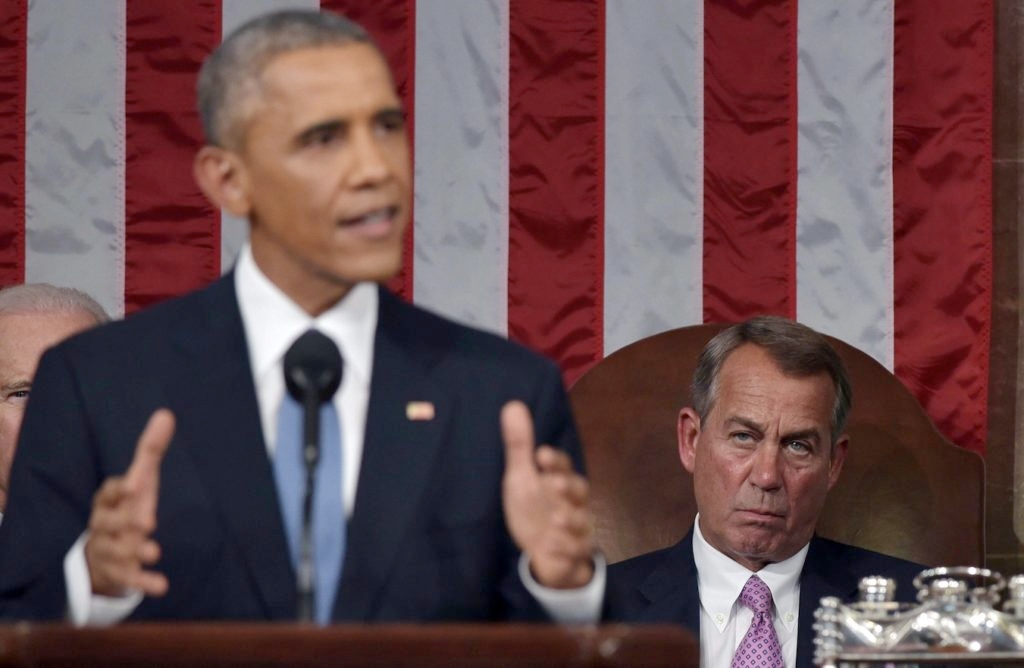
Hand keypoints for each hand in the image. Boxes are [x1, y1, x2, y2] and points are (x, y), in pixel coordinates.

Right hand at [84, 408, 173, 597]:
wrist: (102, 552)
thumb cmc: (126, 506)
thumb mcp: (139, 480)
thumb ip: (150, 450)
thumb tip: (166, 413)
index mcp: (108, 500)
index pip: (110, 491)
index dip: (121, 488)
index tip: (134, 484)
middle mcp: (104, 524)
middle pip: (110, 523)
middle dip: (126, 522)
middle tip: (147, 522)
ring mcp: (108, 549)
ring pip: (117, 551)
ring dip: (134, 551)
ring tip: (153, 551)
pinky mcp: (117, 573)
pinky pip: (127, 579)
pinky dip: (142, 582)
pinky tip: (161, 586)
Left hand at [501, 400, 594, 588]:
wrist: (544, 554)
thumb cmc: (532, 509)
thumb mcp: (521, 478)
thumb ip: (519, 446)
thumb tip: (513, 404)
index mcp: (558, 481)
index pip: (562, 466)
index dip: (555, 460)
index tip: (541, 454)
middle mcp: (572, 502)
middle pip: (579, 490)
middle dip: (568, 487)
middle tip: (554, 484)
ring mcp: (576, 528)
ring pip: (581, 522)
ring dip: (570, 519)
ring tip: (556, 517)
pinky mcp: (574, 552)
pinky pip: (575, 551)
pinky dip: (565, 548)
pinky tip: (550, 546)